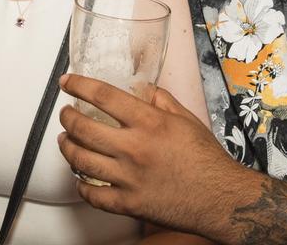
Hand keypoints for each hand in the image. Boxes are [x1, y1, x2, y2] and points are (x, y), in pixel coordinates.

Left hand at [58, 74, 249, 235]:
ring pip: (81, 160)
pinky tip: (80, 178)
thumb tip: (144, 89)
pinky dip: (80, 185)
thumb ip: (161, 100)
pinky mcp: (129, 204)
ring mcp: (129, 178)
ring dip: (67, 147)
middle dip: (67, 117)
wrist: (221, 199)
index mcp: (149, 122)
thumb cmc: (207, 160)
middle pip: (83, 128)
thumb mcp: (186, 119)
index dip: (79, 85)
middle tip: (65, 113)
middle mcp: (134, 148)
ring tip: (65, 141)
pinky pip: (92, 195)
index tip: (67, 82)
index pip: (103, 96)